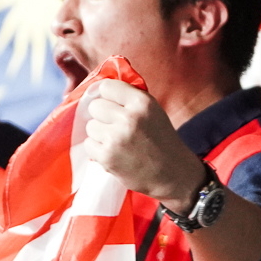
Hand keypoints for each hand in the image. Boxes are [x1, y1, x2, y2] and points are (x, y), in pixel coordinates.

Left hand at [81, 78, 205, 205]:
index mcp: (142, 102)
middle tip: (114, 126)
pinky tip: (113, 153)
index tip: (109, 103)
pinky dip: (97, 150)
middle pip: (95, 106)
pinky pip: (89, 144)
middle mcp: (129, 118)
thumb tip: (98, 89)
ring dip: (99, 134)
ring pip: (90, 126)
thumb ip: (129, 99)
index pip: (106, 86)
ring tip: (117, 142)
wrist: (172, 174)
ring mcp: (116, 138)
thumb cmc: (161, 140)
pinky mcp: (107, 157)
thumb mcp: (153, 111)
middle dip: (102, 116)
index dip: (106, 96)